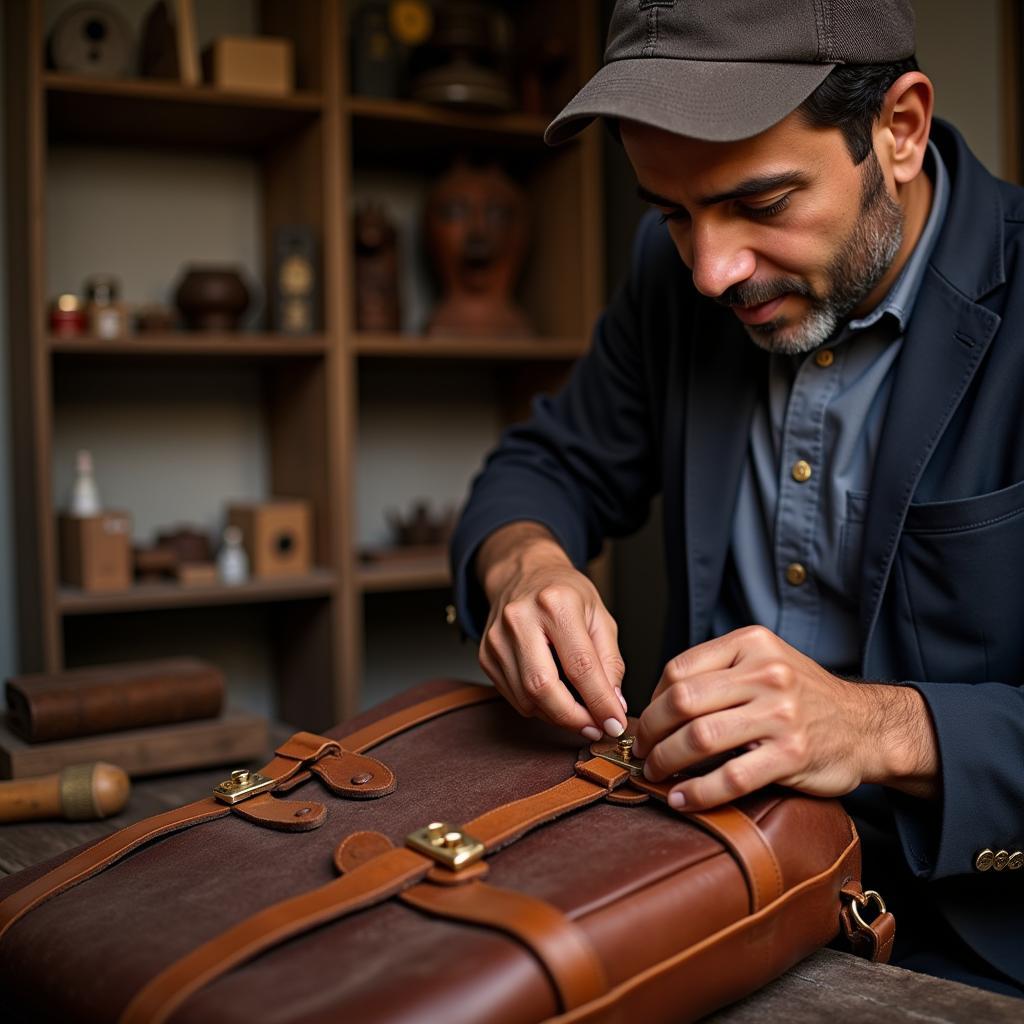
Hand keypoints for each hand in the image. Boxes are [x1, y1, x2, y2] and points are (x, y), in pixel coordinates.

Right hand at [475, 522, 627, 739]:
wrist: (524, 574)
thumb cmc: (565, 593)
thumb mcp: (600, 616)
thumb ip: (610, 662)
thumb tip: (613, 705)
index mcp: (556, 603)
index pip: (580, 665)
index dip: (599, 701)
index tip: (614, 723)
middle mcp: (520, 618)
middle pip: (543, 687)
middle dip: (572, 718)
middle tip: (594, 727)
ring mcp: (497, 638)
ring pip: (526, 698)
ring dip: (556, 716)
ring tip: (578, 712)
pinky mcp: (485, 655)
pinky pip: (513, 697)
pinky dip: (538, 707)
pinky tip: (554, 698)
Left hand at [632, 626, 938, 809]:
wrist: (866, 726)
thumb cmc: (803, 697)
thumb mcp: (764, 662)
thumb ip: (718, 673)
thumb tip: (656, 703)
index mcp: (751, 644)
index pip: (679, 669)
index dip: (653, 699)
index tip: (647, 722)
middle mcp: (766, 673)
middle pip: (682, 702)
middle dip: (651, 731)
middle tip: (642, 751)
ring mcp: (780, 714)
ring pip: (700, 737)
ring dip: (666, 761)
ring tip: (656, 774)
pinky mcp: (792, 755)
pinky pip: (731, 777)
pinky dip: (697, 792)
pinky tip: (681, 799)